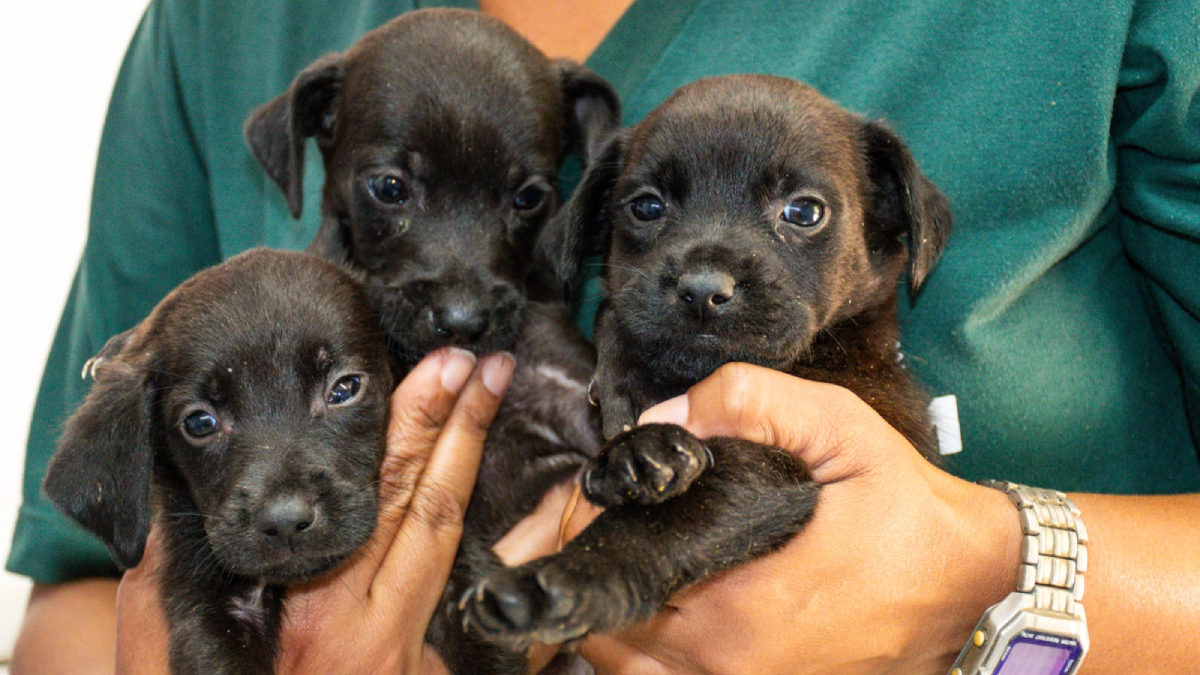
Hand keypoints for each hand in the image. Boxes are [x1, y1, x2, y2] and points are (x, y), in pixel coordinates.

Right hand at [115, 348, 540, 673]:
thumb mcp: (165, 646)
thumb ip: (174, 568)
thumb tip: (177, 496)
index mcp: (314, 616)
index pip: (377, 496)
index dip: (412, 426)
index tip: (439, 369)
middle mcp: (373, 630)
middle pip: (428, 507)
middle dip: (459, 427)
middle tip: (486, 364)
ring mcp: (403, 654)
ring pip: (451, 544)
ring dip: (472, 469)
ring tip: (493, 408)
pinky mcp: (415, 670)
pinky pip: (454, 588)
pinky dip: (476, 536)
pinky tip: (497, 496)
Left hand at [561, 363, 1021, 674]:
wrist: (973, 587)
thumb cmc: (908, 512)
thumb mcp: (841, 429)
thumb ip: (751, 402)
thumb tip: (665, 417)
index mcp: (735, 611)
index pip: (610, 581)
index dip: (587, 530)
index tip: (599, 493)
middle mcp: (728, 668)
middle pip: (604, 634)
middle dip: (596, 569)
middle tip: (611, 519)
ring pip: (627, 668)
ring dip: (617, 616)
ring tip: (636, 555)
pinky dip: (648, 648)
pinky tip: (666, 599)